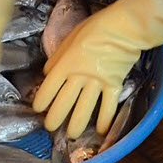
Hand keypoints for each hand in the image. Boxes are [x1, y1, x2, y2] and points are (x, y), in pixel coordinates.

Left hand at [33, 7, 141, 135]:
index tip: (39, 109)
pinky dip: (105, 120)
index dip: (42, 101)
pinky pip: (109, 106)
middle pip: (64, 102)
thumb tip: (49, 74)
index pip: (49, 87)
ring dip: (77, 124)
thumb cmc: (95, 28)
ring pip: (85, 109)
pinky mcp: (114, 85)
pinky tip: (101, 131)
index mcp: (66, 64)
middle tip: (50, 127)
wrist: (123, 27)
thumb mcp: (69, 39)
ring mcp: (98, 83)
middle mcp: (79, 77)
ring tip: (71, 135)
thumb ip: (58, 58)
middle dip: (55, 118)